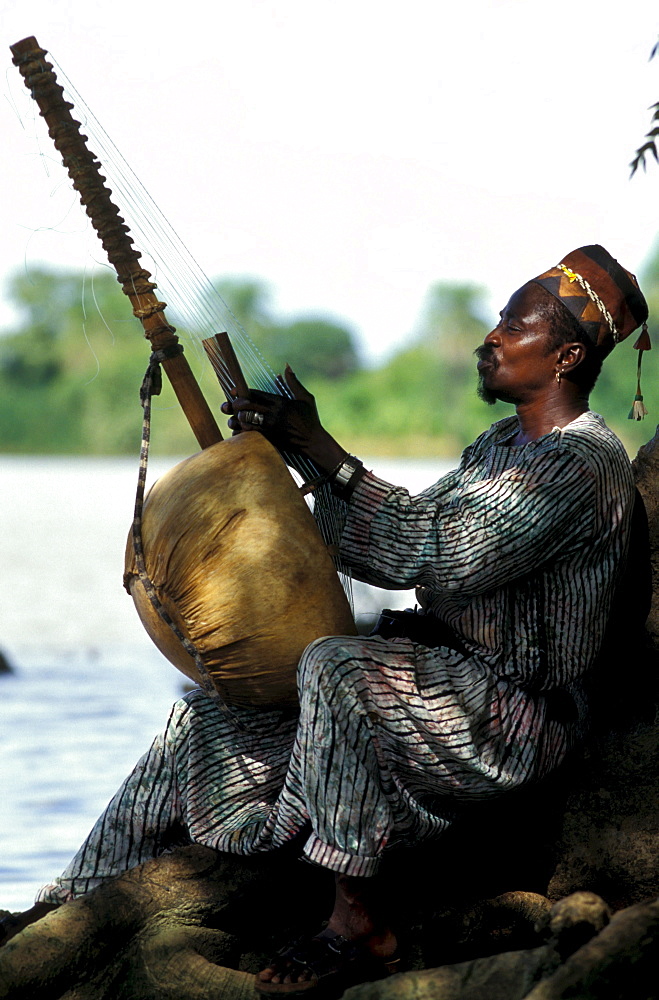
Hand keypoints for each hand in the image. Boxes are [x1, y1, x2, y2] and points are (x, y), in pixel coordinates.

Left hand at [220, 366, 343, 469]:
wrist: (314, 443)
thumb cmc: (311, 420)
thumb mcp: (306, 399)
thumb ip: (294, 382)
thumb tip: (286, 366)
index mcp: (280, 402)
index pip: (255, 394)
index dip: (241, 392)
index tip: (233, 392)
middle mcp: (274, 414)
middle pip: (247, 406)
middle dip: (234, 405)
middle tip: (229, 406)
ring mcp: (270, 428)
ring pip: (245, 421)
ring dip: (235, 420)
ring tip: (232, 420)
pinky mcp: (269, 439)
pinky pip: (248, 435)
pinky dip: (240, 433)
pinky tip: (239, 431)